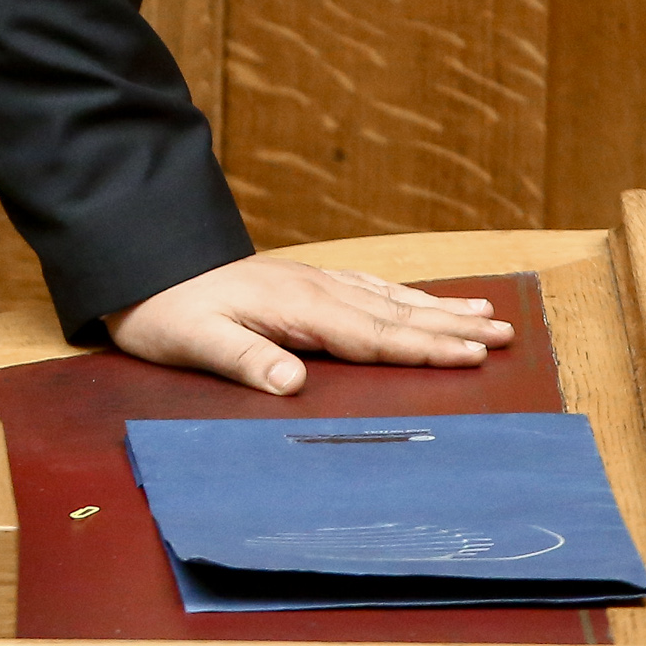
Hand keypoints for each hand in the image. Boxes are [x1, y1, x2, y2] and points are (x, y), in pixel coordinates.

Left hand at [108, 255, 512, 394]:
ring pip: (386, 296)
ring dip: (435, 307)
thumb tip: (291, 382)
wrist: (138, 263)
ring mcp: (307, 281)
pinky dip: (398, 295)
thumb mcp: (192, 340)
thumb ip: (243, 359)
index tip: (474, 353)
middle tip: (506, 331)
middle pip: (394, 311)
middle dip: (451, 324)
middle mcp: (312, 289)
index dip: (425, 346)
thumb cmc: (163, 309)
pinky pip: (363, 287)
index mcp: (297, 308)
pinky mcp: (296, 281)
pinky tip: (413, 299)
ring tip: (485, 312)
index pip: (373, 334)